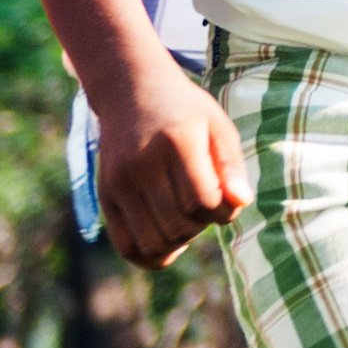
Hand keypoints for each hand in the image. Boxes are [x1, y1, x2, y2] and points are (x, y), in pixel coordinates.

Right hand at [98, 67, 252, 268]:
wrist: (129, 91)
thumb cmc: (184, 112)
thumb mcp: (217, 126)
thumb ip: (232, 166)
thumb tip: (241, 202)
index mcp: (176, 141)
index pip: (203, 201)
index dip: (223, 209)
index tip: (224, 194)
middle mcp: (141, 163)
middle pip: (179, 225)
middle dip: (201, 224)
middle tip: (203, 201)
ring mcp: (119, 182)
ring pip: (154, 243)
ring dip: (179, 241)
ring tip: (185, 216)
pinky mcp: (106, 196)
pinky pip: (127, 246)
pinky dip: (151, 256)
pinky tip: (168, 243)